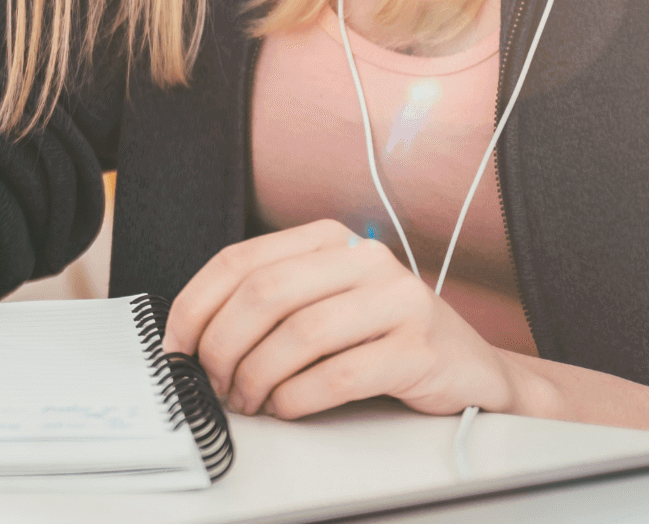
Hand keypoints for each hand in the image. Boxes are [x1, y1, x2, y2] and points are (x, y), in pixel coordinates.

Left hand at [164, 219, 527, 418]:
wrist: (472, 370)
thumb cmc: (383, 339)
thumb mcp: (323, 303)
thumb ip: (269, 304)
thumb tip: (190, 337)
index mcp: (329, 239)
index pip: (239, 260)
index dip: (195, 306)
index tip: (176, 346)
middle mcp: (365, 257)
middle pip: (263, 295)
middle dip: (223, 347)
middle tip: (213, 384)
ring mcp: (398, 299)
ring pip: (298, 336)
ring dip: (257, 378)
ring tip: (248, 401)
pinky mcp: (420, 347)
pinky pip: (337, 374)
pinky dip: (297, 398)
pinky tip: (286, 408)